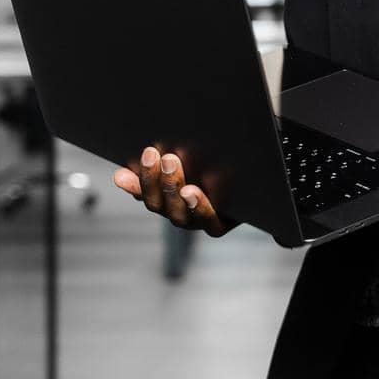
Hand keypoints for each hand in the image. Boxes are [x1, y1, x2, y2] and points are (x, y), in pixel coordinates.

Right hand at [113, 145, 232, 235]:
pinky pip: (207, 220)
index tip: (125, 170)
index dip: (133, 183)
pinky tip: (191, 191)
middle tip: (154, 153)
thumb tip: (126, 164)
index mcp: (166, 198)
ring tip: (171, 162)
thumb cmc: (216, 167)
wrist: (254, 185)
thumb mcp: (188, 161)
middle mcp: (178, 213)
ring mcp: (197, 221)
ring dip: (172, 186)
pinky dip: (198, 206)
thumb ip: (161, 161)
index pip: (143, 193)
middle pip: (158, 204)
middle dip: (153, 178)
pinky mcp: (220, 224)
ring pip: (178, 212)